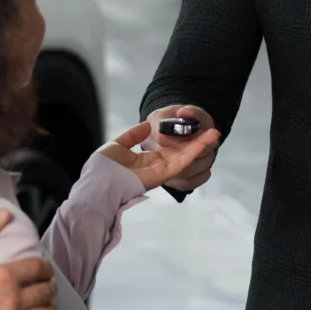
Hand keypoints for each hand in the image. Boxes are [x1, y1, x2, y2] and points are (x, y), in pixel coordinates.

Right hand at [0, 211, 57, 309]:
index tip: (43, 269)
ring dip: (48, 307)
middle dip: (48, 286)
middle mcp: (11, 301)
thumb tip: (4, 214)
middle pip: (45, 291)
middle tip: (45, 285)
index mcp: (3, 276)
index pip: (39, 269)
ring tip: (44, 303)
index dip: (45, 267)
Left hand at [101, 122, 220, 191]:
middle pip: (180, 153)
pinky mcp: (160, 175)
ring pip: (184, 157)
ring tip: (214, 134)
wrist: (96, 183)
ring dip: (200, 146)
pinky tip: (203, 144)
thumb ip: (131, 136)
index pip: (168, 149)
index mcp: (144, 160)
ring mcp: (158, 172)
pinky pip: (179, 164)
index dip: (181, 140)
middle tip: (212, 131)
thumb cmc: (102, 167)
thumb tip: (146, 126)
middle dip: (196, 143)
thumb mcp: (117, 144)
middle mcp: (154, 166)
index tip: (193, 129)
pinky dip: (191, 153)